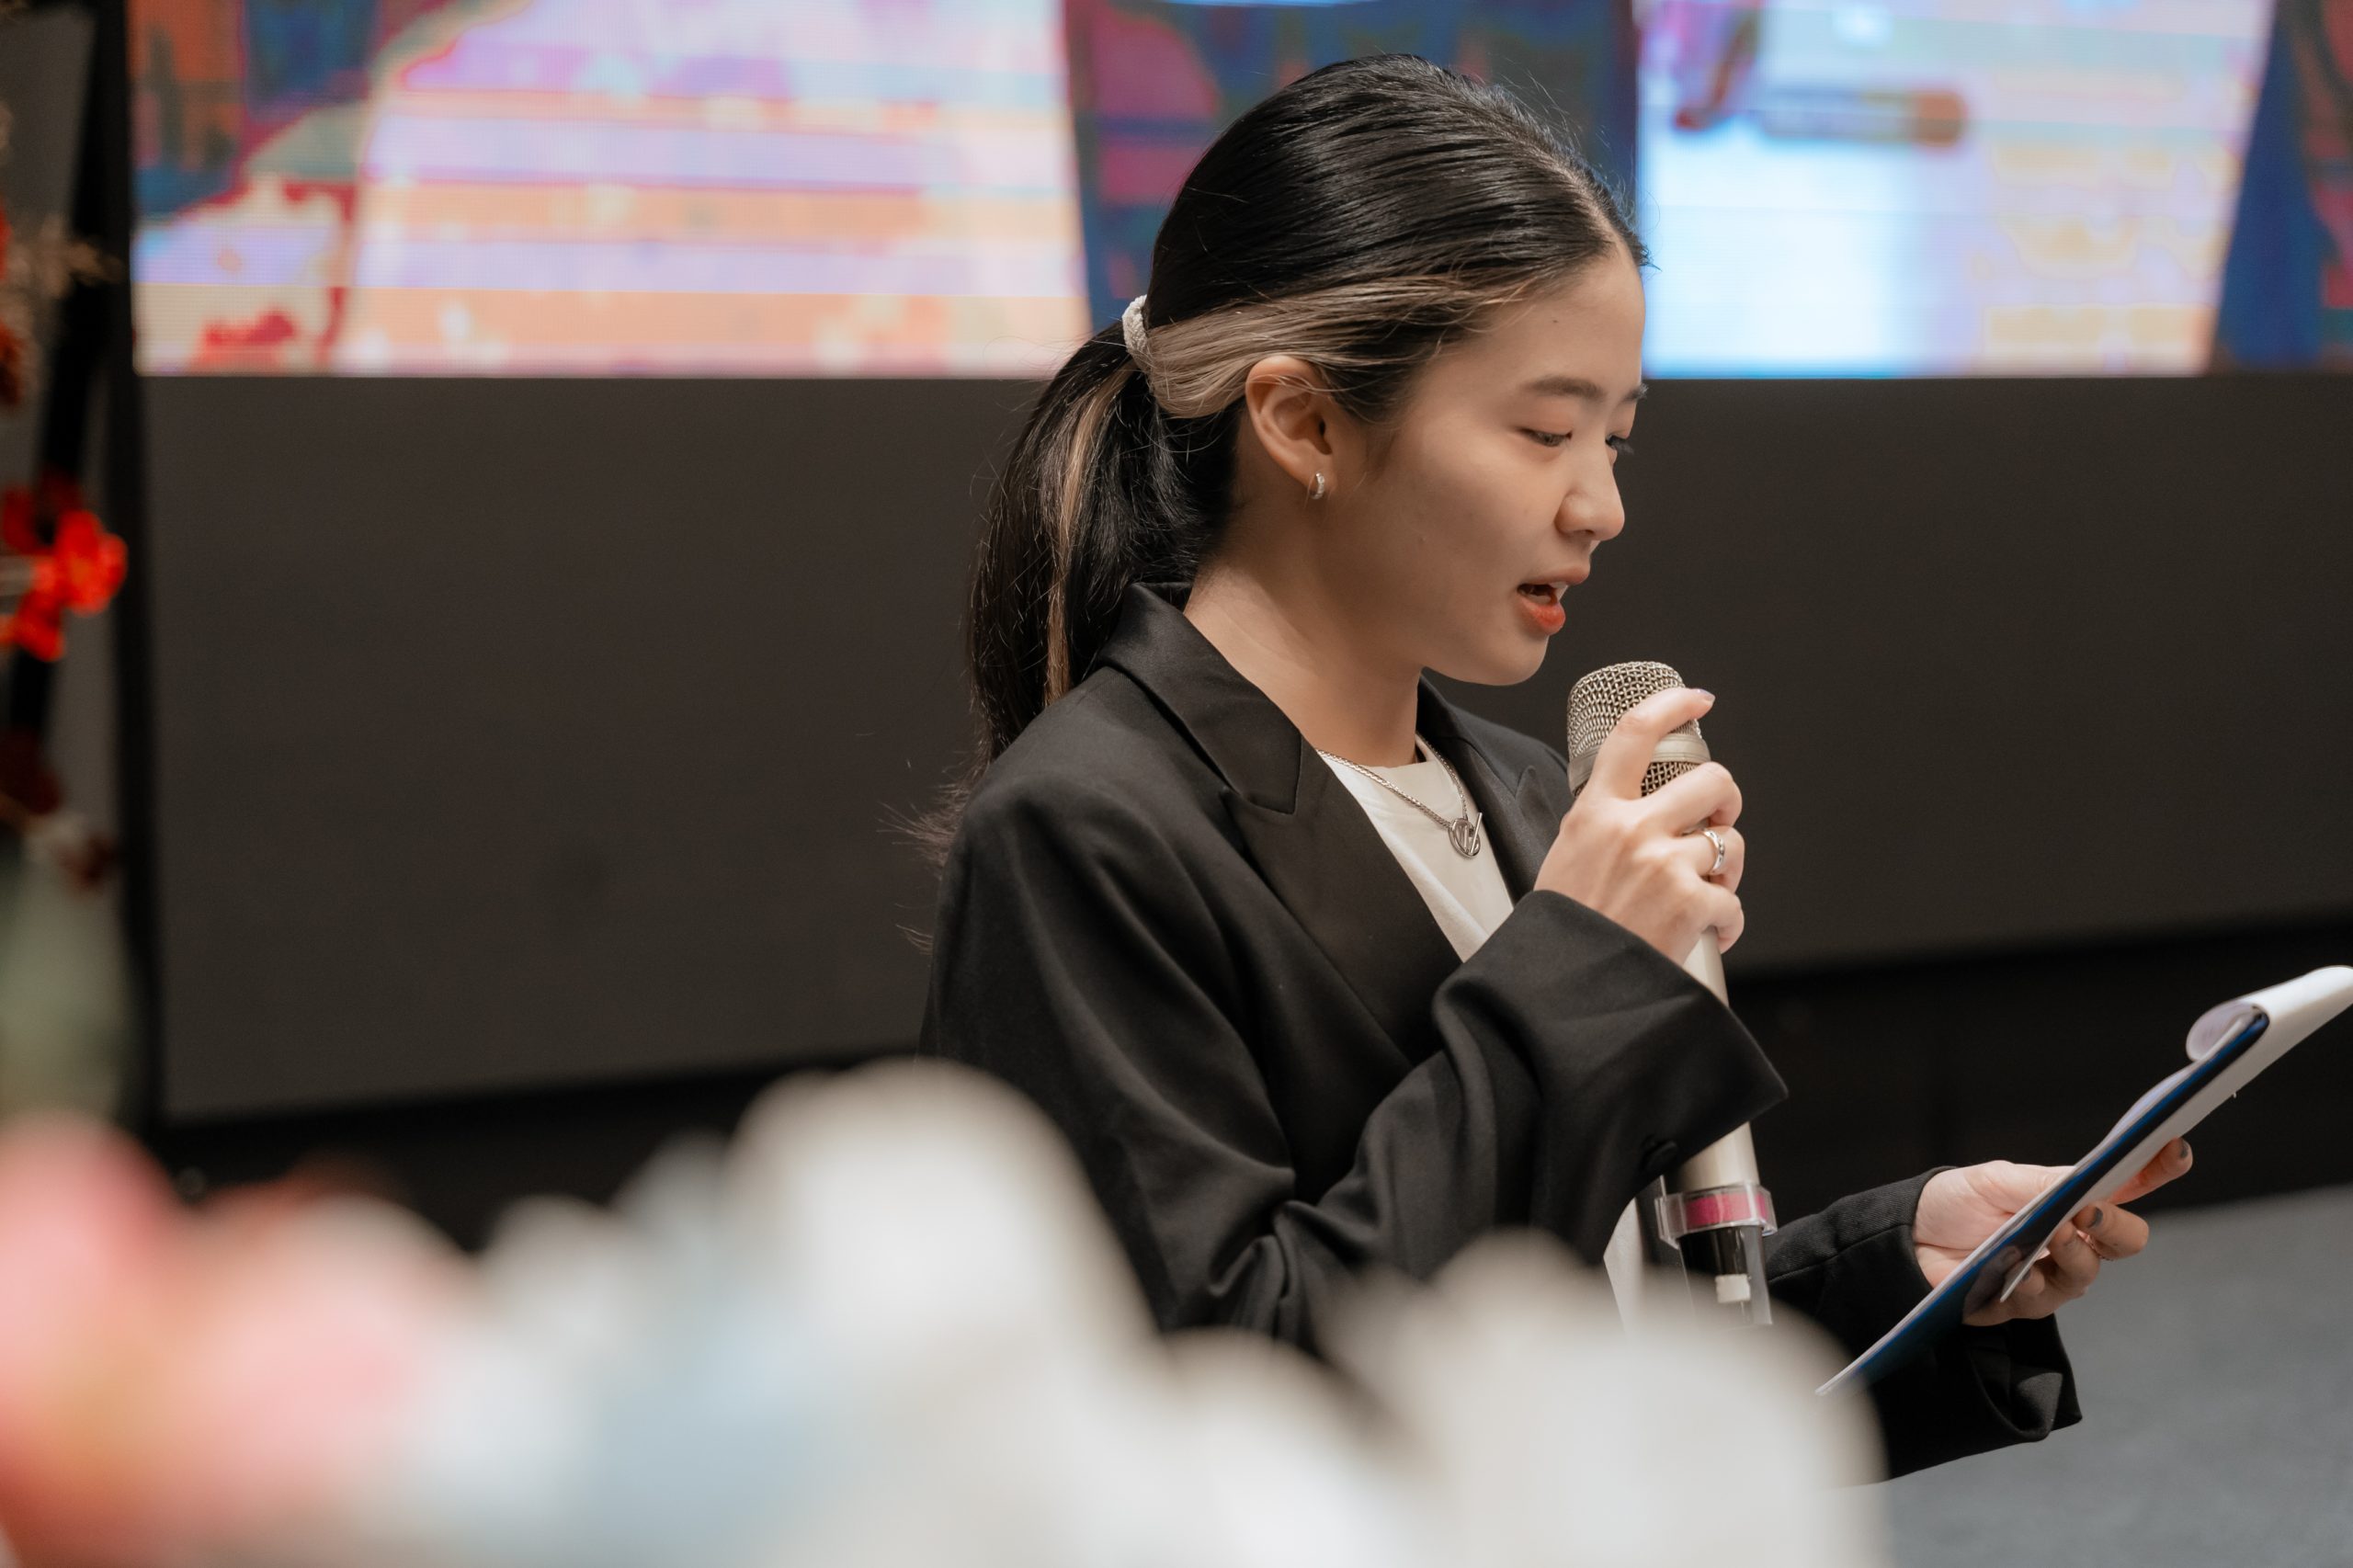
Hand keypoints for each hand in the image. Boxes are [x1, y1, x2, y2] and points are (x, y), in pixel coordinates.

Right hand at [1535, 687, 1746, 961]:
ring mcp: (1663, 864)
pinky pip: (1733, 901)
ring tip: (1705, 891)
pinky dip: (1727, 922)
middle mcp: (1631, 829)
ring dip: (1727, 869)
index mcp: (1595, 812)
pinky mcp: (1691, 903)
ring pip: (1729, 842)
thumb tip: (1642, 810)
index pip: (1635, 733)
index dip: (1673, 705)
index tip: (1696, 701)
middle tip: (1717, 819)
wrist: (1565, 984)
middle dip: (1726, 800)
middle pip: (1711, 779)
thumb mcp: (1567, 855)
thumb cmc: (1565, 928)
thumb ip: (1603, 824)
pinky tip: (1708, 932)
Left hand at [1914, 1137, 2194, 1326]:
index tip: (2176, 1148)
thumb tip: (2092, 1183)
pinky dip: (2035, 1280)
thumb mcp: (1995, 1181)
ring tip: (2052, 1236)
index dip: (2157, 1168)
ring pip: (2091, 1270)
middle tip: (2090, 1212)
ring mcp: (2053, 1272)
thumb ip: (2044, 1184)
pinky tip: (2018, 1269)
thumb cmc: (1952, 1203)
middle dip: (2116, 1225)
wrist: (1904, 1241)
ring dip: (2075, 1253)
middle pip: (2126, 1238)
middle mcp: (2072, 1236)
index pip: (2127, 1184)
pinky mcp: (2026, 1302)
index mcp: (2070, 1196)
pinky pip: (2047, 1297)